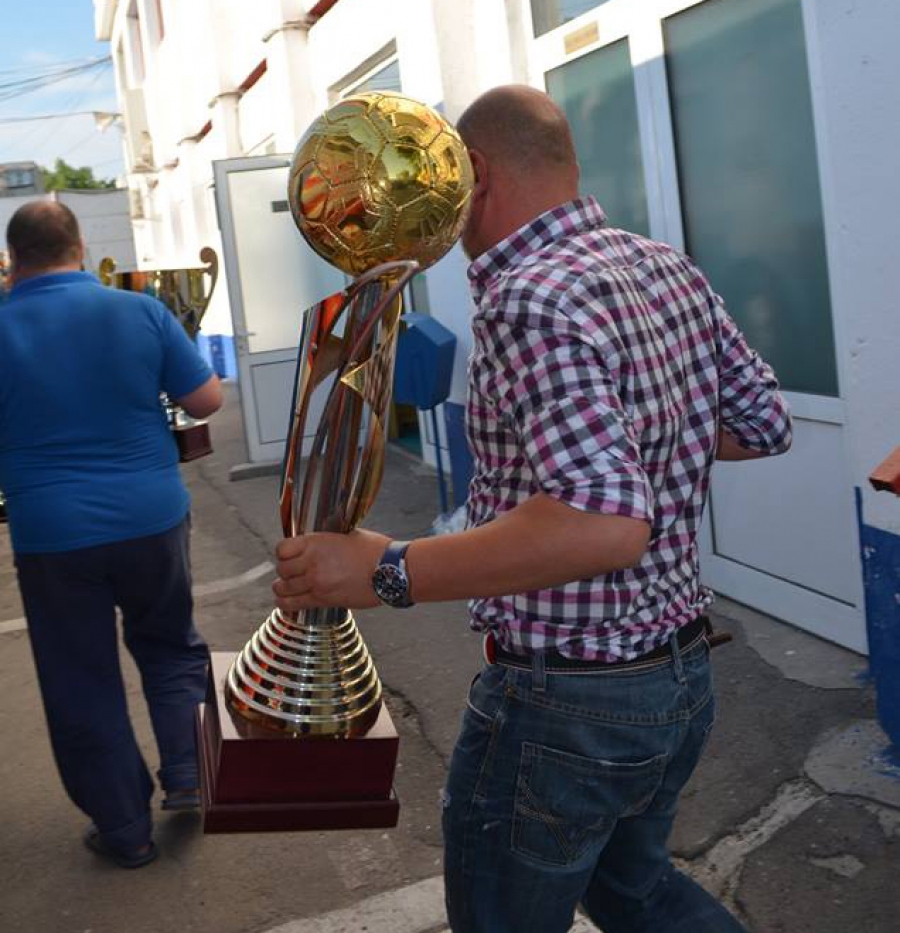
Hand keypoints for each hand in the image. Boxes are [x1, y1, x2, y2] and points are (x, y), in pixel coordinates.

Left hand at [272, 528, 390, 612]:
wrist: (391, 570)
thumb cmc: (376, 551)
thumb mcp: (348, 535)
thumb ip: (327, 541)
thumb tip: (317, 545)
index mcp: (317, 541)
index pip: (282, 548)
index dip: (283, 553)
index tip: (287, 556)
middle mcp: (312, 561)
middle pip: (281, 569)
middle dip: (284, 571)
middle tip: (291, 573)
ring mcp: (316, 581)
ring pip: (283, 588)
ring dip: (283, 588)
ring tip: (286, 589)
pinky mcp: (323, 599)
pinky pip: (294, 604)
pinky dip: (286, 604)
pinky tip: (286, 603)